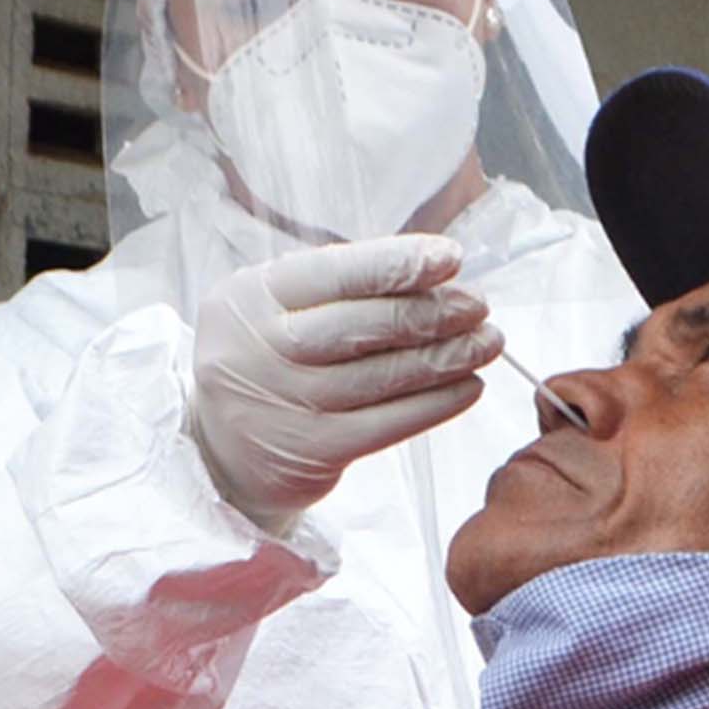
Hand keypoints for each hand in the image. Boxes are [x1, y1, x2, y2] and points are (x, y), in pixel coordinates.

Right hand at [192, 234, 501, 529]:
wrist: (222, 451)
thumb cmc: (268, 360)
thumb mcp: (278, 309)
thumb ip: (339, 286)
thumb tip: (434, 273)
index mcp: (250, 296)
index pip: (335, 272)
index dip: (398, 263)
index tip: (452, 257)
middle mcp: (259, 348)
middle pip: (363, 325)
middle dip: (432, 311)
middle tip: (478, 305)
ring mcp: (284, 404)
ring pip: (382, 376)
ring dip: (447, 357)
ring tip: (487, 342)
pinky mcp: (312, 451)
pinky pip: (388, 423)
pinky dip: (436, 404)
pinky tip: (468, 386)